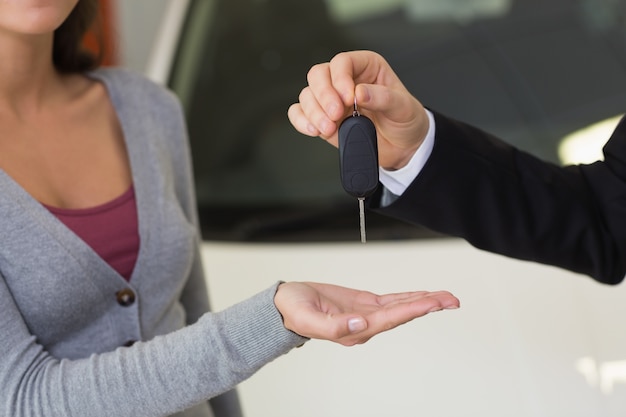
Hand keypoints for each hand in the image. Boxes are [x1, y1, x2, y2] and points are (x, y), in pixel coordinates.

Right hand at [274, 282, 458, 345]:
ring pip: (401, 307)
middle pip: (403, 313)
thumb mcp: (308, 318)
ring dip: (424, 301)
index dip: (414, 309)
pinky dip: (409, 296)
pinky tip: (423, 295)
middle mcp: (365, 324)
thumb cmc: (294, 312)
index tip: (434, 302)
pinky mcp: (363, 304)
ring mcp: (366, 314)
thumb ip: (334, 325)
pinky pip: (391, 300)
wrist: (285, 306)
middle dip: (429, 306)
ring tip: (446, 297)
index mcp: (354, 330)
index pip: (391, 318)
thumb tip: (360, 324)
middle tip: (453, 300)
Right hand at [287, 50, 429, 169]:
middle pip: (319, 75)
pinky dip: (302, 121)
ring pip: (307, 95)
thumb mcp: (403, 107)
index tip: (349, 98)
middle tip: (336, 114)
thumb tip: (360, 92)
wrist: (402, 147)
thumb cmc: (405, 120)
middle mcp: (345, 80)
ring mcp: (331, 100)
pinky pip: (300, 113)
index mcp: (366, 67)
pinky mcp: (323, 118)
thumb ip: (383, 98)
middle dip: (323, 95)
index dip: (340, 78)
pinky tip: (313, 130)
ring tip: (330, 128)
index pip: (343, 62)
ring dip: (314, 112)